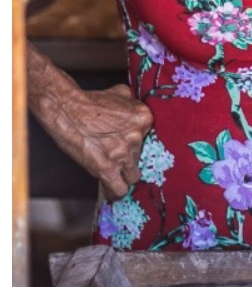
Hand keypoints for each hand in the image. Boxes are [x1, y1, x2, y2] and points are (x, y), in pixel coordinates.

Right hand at [41, 81, 153, 197]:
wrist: (63, 107)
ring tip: (115, 174)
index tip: (133, 148)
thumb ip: (132, 102)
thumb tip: (134, 103)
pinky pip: (119, 188)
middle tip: (119, 159)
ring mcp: (123, 153)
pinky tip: (113, 193)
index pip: (152, 141)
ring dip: (124, 176)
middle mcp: (137, 137)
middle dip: (130, 160)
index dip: (140, 145)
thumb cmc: (87, 101)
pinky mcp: (107, 167)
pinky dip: (116, 192)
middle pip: (142, 159)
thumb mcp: (118, 93)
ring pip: (133, 176)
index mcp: (144, 119)